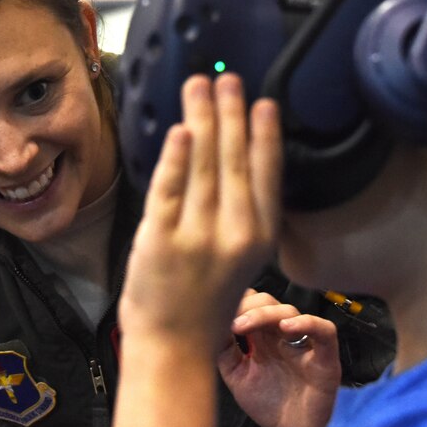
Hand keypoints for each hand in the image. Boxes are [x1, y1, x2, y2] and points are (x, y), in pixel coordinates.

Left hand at [119, 74, 282, 349]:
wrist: (175, 347)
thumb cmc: (208, 301)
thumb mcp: (243, 258)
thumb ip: (243, 214)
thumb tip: (235, 155)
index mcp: (260, 237)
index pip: (266, 174)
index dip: (265, 134)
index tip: (264, 102)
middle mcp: (235, 233)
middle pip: (234, 160)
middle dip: (231, 113)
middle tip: (228, 79)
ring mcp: (197, 237)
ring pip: (202, 165)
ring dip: (202, 120)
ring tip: (200, 87)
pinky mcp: (160, 240)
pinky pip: (169, 190)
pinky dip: (174, 157)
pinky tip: (180, 129)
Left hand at [218, 290, 341, 426]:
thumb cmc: (273, 407)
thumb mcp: (239, 378)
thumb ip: (225, 354)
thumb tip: (211, 328)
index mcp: (264, 338)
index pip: (252, 305)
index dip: (237, 304)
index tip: (218, 314)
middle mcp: (283, 336)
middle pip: (268, 302)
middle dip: (247, 306)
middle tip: (231, 321)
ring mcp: (304, 343)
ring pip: (290, 311)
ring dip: (264, 314)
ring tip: (243, 326)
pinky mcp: (325, 356)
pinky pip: (324, 330)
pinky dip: (307, 323)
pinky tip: (286, 328)